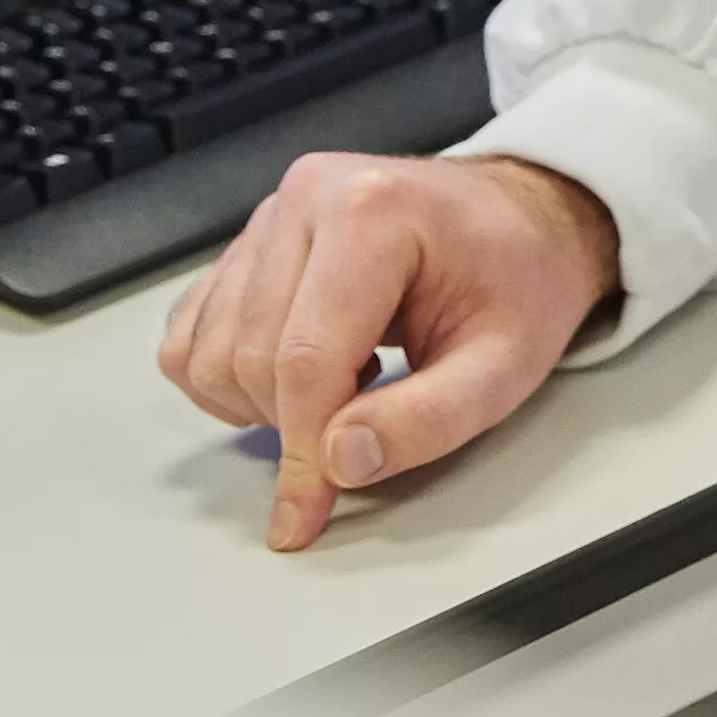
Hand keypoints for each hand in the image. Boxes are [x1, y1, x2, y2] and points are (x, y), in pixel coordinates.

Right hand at [159, 151, 621, 551]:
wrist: (524, 221)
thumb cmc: (520, 278)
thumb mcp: (506, 364)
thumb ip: (429, 420)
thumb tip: (342, 461)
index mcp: (372, 211)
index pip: (305, 359)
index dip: (302, 455)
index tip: (303, 517)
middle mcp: (307, 198)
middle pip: (249, 358)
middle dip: (295, 426)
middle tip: (366, 427)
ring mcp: (270, 216)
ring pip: (206, 351)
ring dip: (260, 404)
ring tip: (347, 385)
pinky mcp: (248, 243)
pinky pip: (191, 334)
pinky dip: (228, 379)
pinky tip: (300, 374)